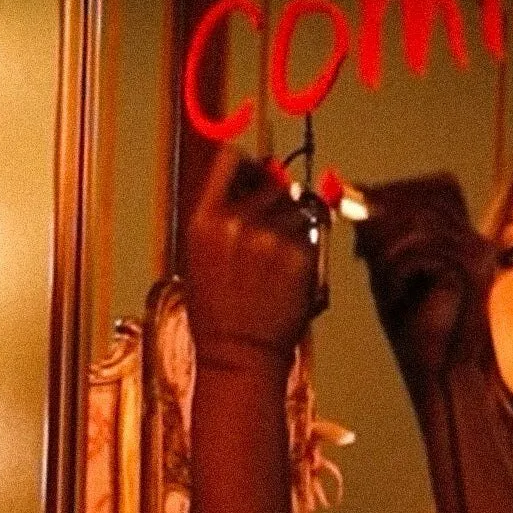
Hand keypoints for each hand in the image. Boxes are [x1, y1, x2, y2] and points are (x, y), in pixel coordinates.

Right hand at [183, 148, 324, 373]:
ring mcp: (270, 236)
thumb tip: (253, 177)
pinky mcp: (300, 254)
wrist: (239, 352)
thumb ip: (223, 214)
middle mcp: (237, 221)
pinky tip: (290, 271)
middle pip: (271, 181)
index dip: (248, 163)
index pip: (230, 160)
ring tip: (278, 257)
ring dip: (294, 221)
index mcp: (205, 219)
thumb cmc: (217, 312)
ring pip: (296, 205)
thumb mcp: (200, 255)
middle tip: (273, 228)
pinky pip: (312, 231)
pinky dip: (307, 244)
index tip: (257, 170)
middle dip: (277, 198)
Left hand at [351, 174, 495, 383]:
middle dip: (387, 217)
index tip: (359, 203)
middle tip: (366, 249)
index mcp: (461, 230)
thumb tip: (351, 198)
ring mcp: (475, 252)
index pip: (437, 185)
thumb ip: (381, 234)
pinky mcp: (469, 272)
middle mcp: (474, 236)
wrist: (442, 368)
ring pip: (419, 225)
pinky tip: (399, 295)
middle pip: (428, 196)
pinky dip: (400, 274)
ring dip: (391, 253)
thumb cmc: (418, 326)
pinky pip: (421, 253)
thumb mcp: (394, 269)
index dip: (394, 192)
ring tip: (389, 284)